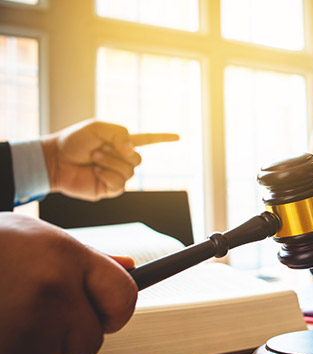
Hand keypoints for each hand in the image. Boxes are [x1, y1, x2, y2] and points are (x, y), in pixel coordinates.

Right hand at [0, 213, 137, 353]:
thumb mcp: (32, 239)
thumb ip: (85, 259)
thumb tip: (132, 268)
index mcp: (64, 256)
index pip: (124, 297)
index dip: (113, 311)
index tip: (101, 315)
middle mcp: (51, 291)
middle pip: (89, 342)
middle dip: (62, 337)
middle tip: (24, 313)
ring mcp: (23, 330)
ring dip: (25, 353)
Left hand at [42, 120, 178, 200]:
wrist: (55, 160)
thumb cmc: (74, 141)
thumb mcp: (99, 127)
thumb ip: (120, 133)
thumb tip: (131, 152)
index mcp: (121, 143)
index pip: (148, 140)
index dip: (163, 138)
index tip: (179, 137)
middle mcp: (122, 159)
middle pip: (138, 159)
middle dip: (118, 154)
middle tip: (97, 150)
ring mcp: (117, 175)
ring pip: (130, 171)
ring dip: (110, 163)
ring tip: (93, 160)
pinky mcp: (109, 189)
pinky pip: (120, 184)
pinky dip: (108, 176)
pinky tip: (96, 173)